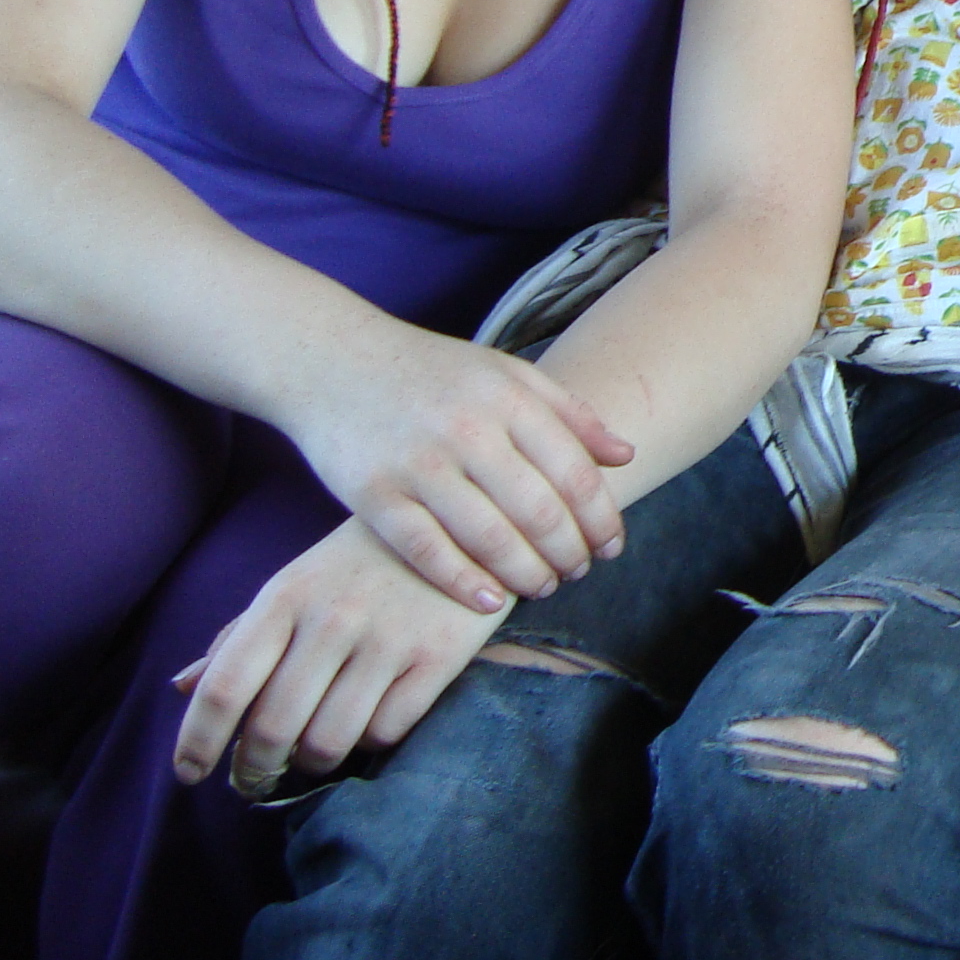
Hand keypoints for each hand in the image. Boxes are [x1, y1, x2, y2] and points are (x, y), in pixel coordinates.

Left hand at [171, 519, 507, 793]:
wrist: (464, 522)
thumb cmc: (362, 561)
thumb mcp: (296, 584)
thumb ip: (240, 636)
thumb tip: (181, 688)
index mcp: (286, 596)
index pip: (225, 686)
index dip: (197, 741)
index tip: (189, 774)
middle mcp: (332, 618)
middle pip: (273, 729)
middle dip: (254, 770)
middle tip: (255, 779)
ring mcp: (388, 638)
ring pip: (328, 741)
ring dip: (311, 761)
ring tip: (312, 753)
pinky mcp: (438, 656)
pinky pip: (385, 732)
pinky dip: (370, 739)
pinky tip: (370, 719)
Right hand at [282, 328, 635, 613]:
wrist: (332, 358)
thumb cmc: (432, 372)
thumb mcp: (506, 374)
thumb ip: (569, 413)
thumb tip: (627, 455)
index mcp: (509, 397)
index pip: (576, 473)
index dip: (603, 519)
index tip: (613, 547)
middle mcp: (468, 429)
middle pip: (540, 512)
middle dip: (571, 553)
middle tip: (580, 572)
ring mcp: (418, 463)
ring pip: (491, 538)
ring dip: (528, 574)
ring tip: (545, 586)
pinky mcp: (373, 494)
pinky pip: (428, 552)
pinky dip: (465, 584)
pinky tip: (491, 601)